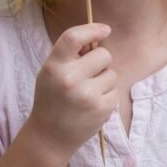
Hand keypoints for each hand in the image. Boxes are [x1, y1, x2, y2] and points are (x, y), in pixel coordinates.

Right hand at [27, 23, 117, 160]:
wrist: (50, 136)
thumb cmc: (51, 100)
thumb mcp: (51, 73)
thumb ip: (70, 55)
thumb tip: (97, 38)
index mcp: (54, 66)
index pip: (73, 37)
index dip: (92, 29)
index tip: (104, 29)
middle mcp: (70, 79)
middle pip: (103, 54)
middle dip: (100, 61)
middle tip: (88, 74)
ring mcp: (87, 95)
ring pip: (112, 74)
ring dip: (103, 81)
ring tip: (87, 94)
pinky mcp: (102, 108)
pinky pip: (115, 91)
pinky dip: (107, 96)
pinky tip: (92, 105)